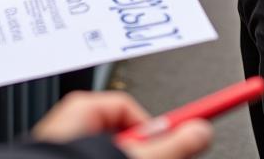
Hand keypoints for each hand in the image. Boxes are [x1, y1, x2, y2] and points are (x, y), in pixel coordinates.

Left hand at [33, 91, 211, 158]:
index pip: (134, 108)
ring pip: (111, 152)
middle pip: (126, 135)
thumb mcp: (131, 155)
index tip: (188, 134)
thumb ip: (168, 145)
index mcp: (83, 110)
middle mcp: (71, 126)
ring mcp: (64, 148)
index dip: (163, 127)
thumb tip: (199, 132)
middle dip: (145, 153)